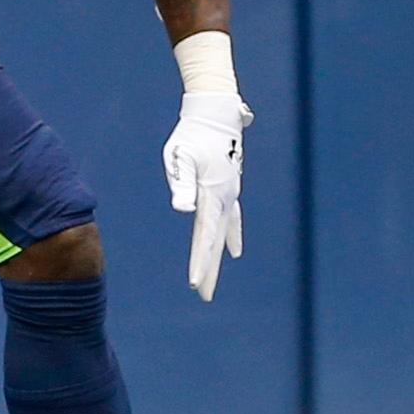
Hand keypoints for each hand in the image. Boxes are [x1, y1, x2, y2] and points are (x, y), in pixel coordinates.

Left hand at [163, 91, 249, 301]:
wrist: (215, 116)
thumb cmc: (191, 136)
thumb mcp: (179, 157)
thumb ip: (182, 183)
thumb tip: (183, 209)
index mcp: (212, 196)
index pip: (205, 237)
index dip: (200, 262)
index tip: (196, 284)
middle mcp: (225, 200)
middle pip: (215, 242)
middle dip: (209, 270)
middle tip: (204, 296)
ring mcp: (230, 196)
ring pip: (223, 235)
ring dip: (216, 258)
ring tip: (211, 281)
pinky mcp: (229, 190)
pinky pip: (232, 220)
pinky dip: (232, 237)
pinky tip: (233, 252)